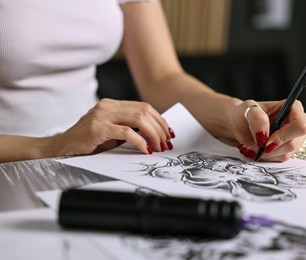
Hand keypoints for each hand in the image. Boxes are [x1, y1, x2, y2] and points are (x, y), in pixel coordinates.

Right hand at [50, 99, 174, 156]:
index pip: (143, 107)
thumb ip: (128, 128)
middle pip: (144, 111)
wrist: (59, 148)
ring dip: (153, 134)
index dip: (159, 120)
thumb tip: (153, 134)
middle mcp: (107, 106)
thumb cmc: (87, 143)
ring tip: (158, 147)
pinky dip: (140, 142)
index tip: (168, 133)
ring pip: (139, 119)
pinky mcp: (97, 128)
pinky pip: (127, 132)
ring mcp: (102, 115)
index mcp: (112, 105)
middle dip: (160, 128)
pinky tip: (145, 150)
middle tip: (166, 143)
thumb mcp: (111, 133)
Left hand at [233, 99, 305, 161]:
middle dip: (271, 148)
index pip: (299, 126)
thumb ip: (257, 118)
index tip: (266, 142)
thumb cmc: (245, 113)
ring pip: (286, 153)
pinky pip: (280, 158)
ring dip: (267, 153)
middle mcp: (298, 122)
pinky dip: (267, 156)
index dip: (283, 136)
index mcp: (293, 107)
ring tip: (253, 146)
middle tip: (254, 146)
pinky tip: (258, 149)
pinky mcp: (288, 149)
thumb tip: (264, 135)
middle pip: (293, 143)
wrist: (239, 125)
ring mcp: (295, 137)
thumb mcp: (247, 109)